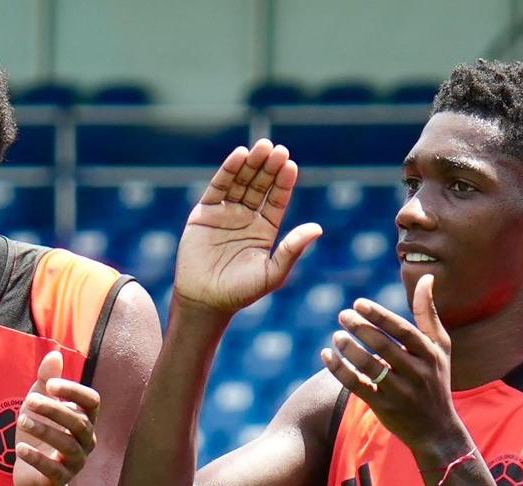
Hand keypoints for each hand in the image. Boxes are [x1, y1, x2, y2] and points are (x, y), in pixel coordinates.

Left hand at [14, 351, 101, 485]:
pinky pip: (53, 470)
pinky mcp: (61, 479)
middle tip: (29, 401)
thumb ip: (46, 381)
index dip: (74, 391)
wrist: (33, 477)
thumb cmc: (39, 436)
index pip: (92, 402)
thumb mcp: (38, 407)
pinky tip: (19, 448)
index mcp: (85, 419)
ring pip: (67, 445)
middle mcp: (86, 440)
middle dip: (54, 410)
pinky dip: (36, 458)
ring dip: (44, 430)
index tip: (50, 385)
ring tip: (20, 420)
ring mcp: (76, 461)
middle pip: (79, 422)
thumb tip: (54, 353)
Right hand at [173, 139, 322, 314]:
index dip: (283, 182)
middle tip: (277, 149)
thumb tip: (318, 228)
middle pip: (260, 185)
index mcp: (265, 229)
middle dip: (268, 167)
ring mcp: (225, 214)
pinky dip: (227, 171)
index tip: (290, 165)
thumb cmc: (240, 292)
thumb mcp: (272, 273)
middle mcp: (246, 218)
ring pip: (240, 182)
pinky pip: (217, 188)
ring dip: (251, 164)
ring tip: (261, 147)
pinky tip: (238, 157)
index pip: (277, 199)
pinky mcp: (204, 214)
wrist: (204, 301)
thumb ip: (292, 250)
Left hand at [321, 275, 467, 458]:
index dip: (380, 316)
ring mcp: (400, 391)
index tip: (358, 303)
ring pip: (369, 366)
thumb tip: (427, 278)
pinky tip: (327, 355)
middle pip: (384, 347)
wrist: (436, 428)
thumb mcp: (440, 347)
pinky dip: (339, 370)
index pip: (403, 330)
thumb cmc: (436, 379)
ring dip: (349, 349)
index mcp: (430, 354)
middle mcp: (417, 372)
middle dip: (361, 329)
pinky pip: (356, 385)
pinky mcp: (383, 406)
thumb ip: (428, 314)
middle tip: (342, 314)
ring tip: (336, 335)